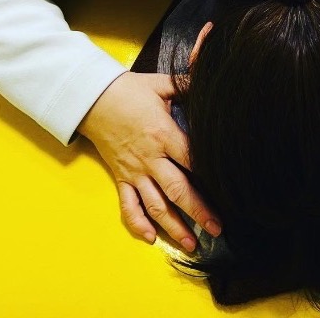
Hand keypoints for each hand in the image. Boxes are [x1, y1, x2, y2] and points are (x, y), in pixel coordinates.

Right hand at [76, 69, 221, 250]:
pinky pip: (128, 206)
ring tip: (191, 244)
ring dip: (174, 227)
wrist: (93, 99)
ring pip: (155, 205)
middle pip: (178, 189)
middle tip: (217, 228)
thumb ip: (187, 84)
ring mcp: (134, 171)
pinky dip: (138, 224)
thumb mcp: (161, 84)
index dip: (210, 175)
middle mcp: (150, 158)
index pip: (191, 160)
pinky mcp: (121, 178)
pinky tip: (151, 238)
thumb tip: (207, 75)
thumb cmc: (130, 90)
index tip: (227, 190)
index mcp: (163, 134)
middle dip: (198, 211)